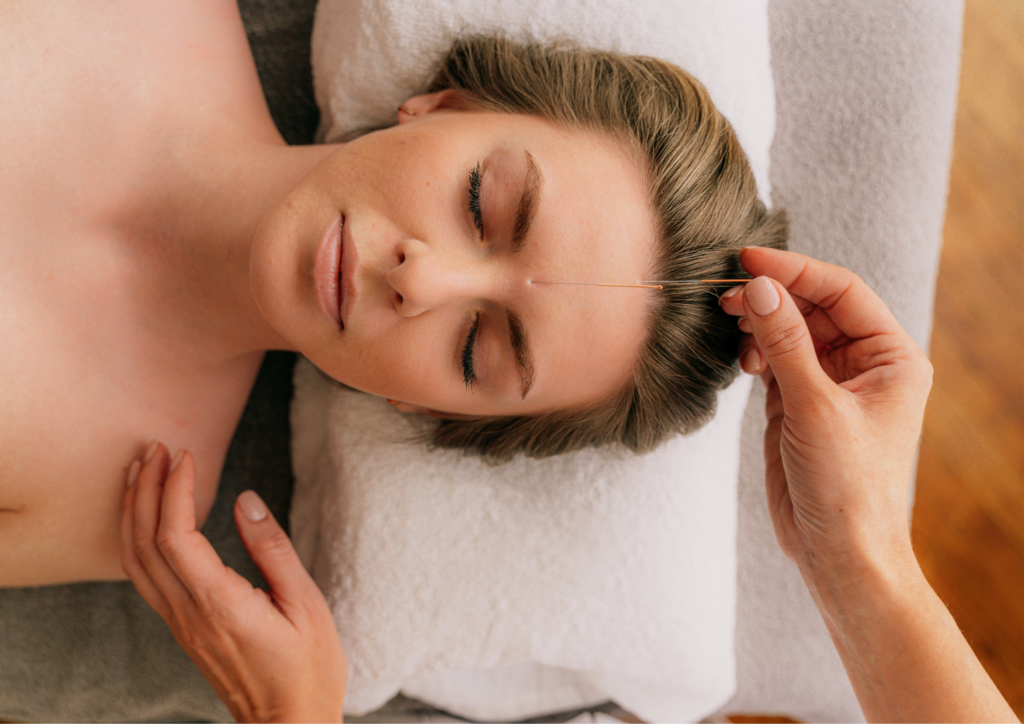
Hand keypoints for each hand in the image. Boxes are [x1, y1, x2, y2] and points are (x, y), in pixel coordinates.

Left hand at [121, 443, 346, 722]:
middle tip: (155, 447)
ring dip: (133, 511)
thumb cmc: (308, 667)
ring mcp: (180, 624)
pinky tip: (147, 518)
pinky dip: (137, 538)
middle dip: (144, 489)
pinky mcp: (183, 628)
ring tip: (140, 471)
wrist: (289, 722)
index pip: (176, 536)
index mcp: (219, 603)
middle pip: (144, 543)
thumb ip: (272, 549)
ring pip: (135, 561)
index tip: (186, 455)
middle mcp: (188, 613)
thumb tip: (245, 499)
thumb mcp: (305, 603)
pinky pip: (144, 577)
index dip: (174, 490)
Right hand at [719, 247, 932, 574]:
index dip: (796, 271)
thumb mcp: (815, 407)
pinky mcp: (798, 404)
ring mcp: (828, 384)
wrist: (839, 552)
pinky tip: (741, 357)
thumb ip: (786, 344)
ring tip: (730, 323)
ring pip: (789, 331)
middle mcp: (863, 365)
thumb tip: (760, 289)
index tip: (750, 261)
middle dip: (772, 297)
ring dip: (760, 323)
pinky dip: (754, 352)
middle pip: (813, 307)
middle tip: (728, 295)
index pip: (842, 292)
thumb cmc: (848, 487)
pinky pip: (774, 359)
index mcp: (891, 358)